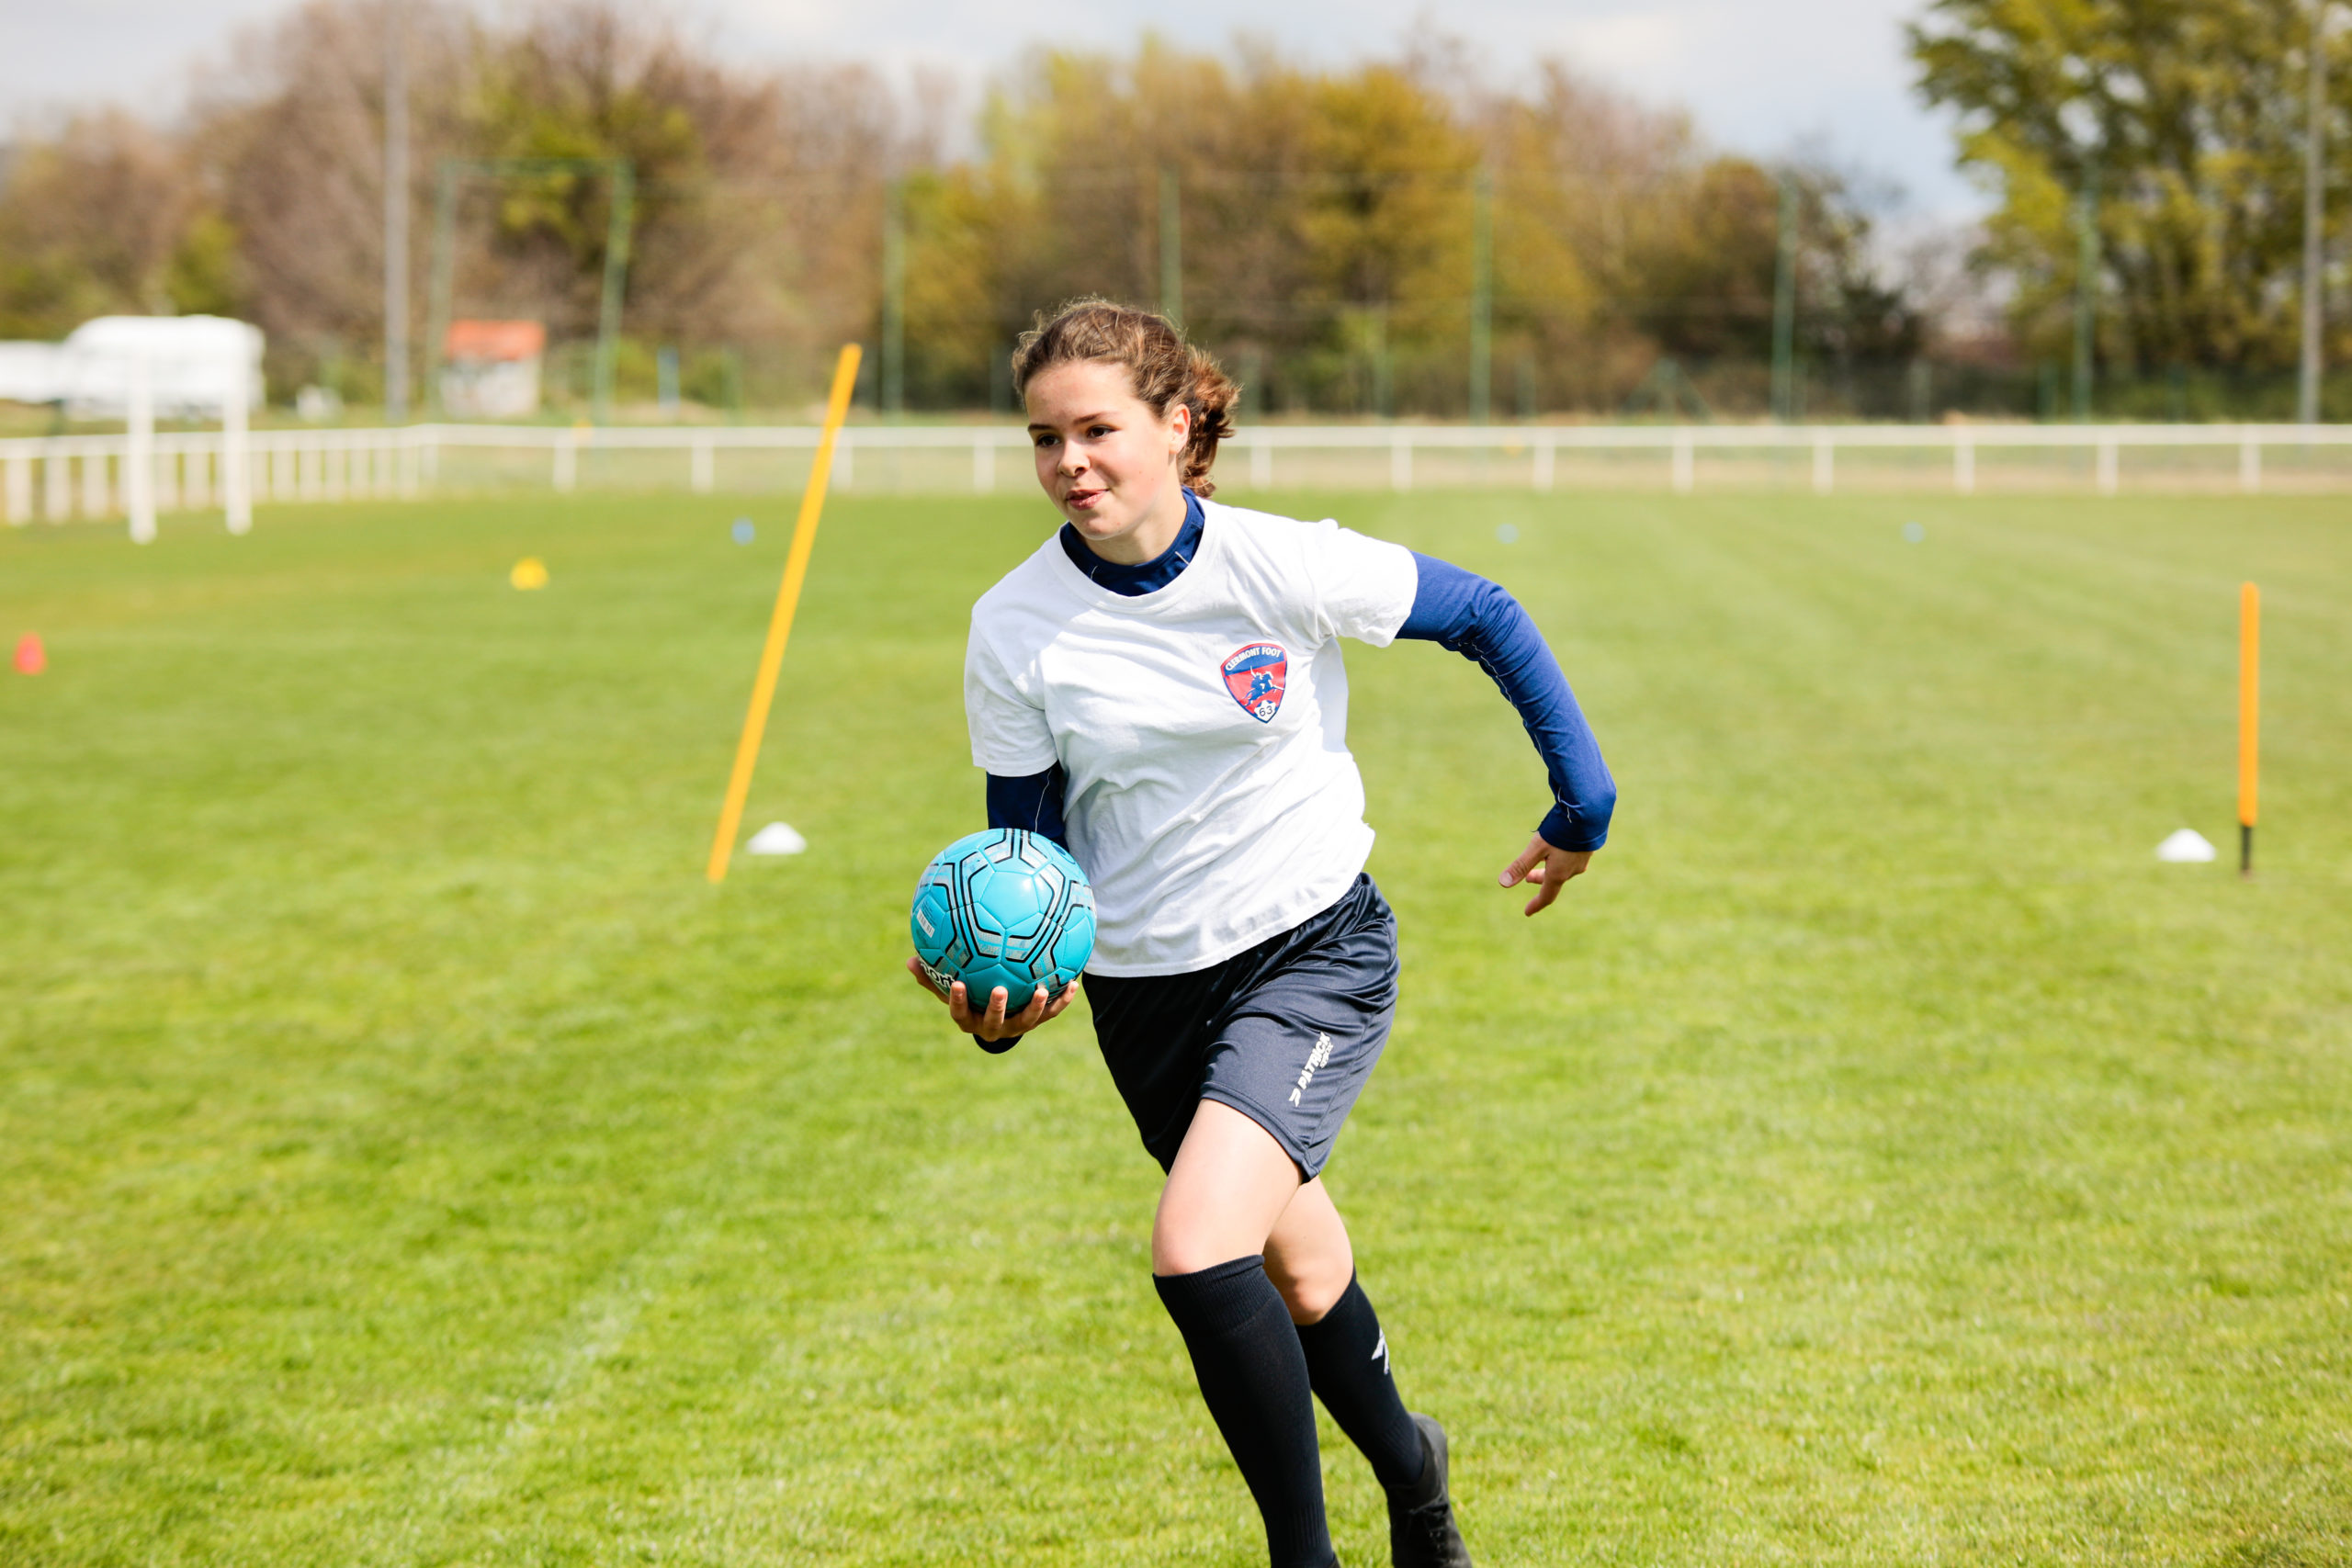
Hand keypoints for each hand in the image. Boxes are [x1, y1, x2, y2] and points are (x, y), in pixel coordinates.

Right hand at [905, 958, 1077, 1045]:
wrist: (996, 1023)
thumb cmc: (969, 999)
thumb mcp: (948, 990)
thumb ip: (932, 977)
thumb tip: (908, 960)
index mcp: (969, 1019)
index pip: (959, 1013)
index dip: (957, 1001)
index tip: (957, 983)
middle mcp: (992, 1027)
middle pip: (994, 1021)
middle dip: (997, 1008)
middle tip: (999, 989)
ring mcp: (1016, 1028)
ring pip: (1027, 1021)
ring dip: (1036, 1007)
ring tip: (1043, 990)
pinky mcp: (1036, 1023)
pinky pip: (1051, 1013)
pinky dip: (1062, 1000)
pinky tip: (1073, 982)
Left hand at [1498, 834, 1593, 916]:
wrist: (1590, 814)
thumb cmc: (1561, 831)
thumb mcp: (1536, 847)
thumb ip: (1521, 865)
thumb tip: (1503, 883)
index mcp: (1559, 874)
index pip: (1546, 896)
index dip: (1536, 904)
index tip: (1527, 912)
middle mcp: (1572, 870)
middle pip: (1554, 881)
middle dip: (1540, 880)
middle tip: (1528, 878)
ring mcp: (1582, 860)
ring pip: (1564, 869)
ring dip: (1551, 869)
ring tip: (1544, 861)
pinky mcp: (1588, 848)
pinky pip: (1572, 859)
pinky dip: (1562, 859)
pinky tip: (1561, 848)